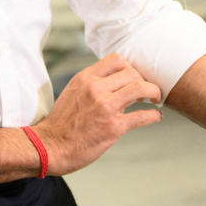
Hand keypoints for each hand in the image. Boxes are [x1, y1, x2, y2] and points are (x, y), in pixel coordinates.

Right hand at [34, 53, 161, 175]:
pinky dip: (153, 115)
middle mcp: (95, 89)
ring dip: (153, 92)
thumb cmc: (61, 122)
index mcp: (85, 78)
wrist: (50, 146)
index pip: (116, 59)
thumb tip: (114, 81)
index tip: (133, 78)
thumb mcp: (72, 92)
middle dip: (143, 81)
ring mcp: (105, 107)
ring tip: (155, 98)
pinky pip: (142, 116)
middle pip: (132, 73)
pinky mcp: (113, 127)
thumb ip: (91, 83)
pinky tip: (155, 117)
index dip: (130, 67)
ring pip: (140, 88)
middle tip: (145, 92)